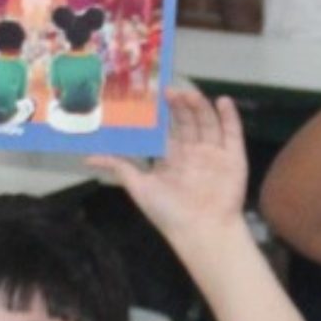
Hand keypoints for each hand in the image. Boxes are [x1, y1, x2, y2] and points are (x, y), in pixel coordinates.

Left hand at [90, 83, 246, 240]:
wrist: (201, 230)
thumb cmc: (169, 212)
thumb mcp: (139, 187)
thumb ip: (120, 167)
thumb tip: (88, 157)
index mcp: (172, 157)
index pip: (167, 129)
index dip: (161, 113)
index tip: (152, 95)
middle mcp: (193, 152)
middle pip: (187, 121)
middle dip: (179, 106)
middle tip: (168, 90)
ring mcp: (214, 154)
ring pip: (207, 122)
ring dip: (199, 106)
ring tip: (189, 93)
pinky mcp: (233, 157)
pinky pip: (232, 133)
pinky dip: (229, 117)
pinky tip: (223, 101)